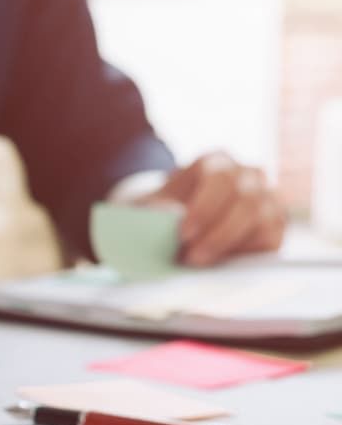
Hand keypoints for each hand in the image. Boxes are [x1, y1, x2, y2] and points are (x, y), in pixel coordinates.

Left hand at [147, 151, 286, 265]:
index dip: (204, 208)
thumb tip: (170, 213)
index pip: (220, 178)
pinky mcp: (274, 225)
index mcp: (217, 162)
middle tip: (191, 257)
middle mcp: (248, 175)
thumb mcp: (150, 208)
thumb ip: (158, 208)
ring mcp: (266, 198)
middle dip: (218, 234)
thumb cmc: (161, 213)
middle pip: (246, 200)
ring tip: (199, 261)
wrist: (171, 227)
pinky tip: (218, 262)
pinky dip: (244, 253)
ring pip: (262, 218)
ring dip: (229, 244)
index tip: (183, 234)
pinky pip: (270, 239)